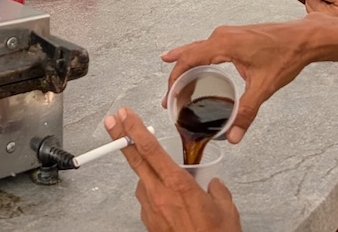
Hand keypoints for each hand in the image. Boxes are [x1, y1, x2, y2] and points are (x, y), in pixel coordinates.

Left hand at [105, 109, 242, 231]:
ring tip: (165, 177)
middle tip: (111, 122)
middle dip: (121, 137)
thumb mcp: (226, 210)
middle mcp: (160, 195)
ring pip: (142, 181)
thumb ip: (217, 190)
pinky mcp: (149, 223)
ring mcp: (151, 210)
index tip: (125, 115)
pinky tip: (169, 199)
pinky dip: (154, 193)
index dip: (134, 129)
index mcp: (179, 185)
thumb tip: (212, 184)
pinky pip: (147, 200)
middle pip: (135, 160)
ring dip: (147, 172)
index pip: (150, 150)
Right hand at [162, 22, 310, 143]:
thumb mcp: (263, 87)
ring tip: (174, 81)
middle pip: (189, 54)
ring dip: (185, 65)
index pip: (188, 61)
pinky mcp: (235, 36)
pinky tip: (197, 65)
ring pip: (197, 49)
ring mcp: (228, 34)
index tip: (169, 97)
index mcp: (224, 44)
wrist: (304, 38)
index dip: (175, 80)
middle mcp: (222, 35)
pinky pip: (208, 46)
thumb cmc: (286, 55)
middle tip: (168, 96)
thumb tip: (234, 136)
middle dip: (176, 76)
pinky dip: (198, 58)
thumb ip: (246, 112)